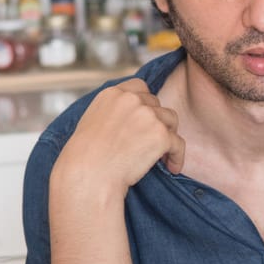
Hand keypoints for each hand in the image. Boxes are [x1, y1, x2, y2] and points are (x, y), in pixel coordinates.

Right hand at [54, 79, 186, 196]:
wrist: (90, 175)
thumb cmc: (85, 156)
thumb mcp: (92, 121)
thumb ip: (112, 112)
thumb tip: (129, 120)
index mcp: (113, 94)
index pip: (139, 88)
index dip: (145, 104)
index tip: (145, 119)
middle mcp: (132, 100)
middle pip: (156, 104)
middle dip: (156, 121)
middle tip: (152, 142)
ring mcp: (148, 116)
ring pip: (171, 120)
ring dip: (168, 136)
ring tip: (162, 155)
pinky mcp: (161, 135)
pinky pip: (178, 143)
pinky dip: (177, 156)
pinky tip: (172, 168)